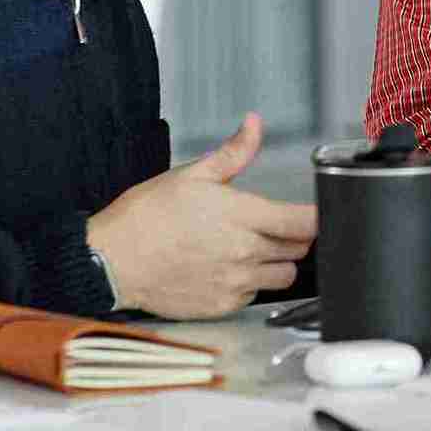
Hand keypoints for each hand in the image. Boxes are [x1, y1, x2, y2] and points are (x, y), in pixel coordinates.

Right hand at [87, 113, 317, 317]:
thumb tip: (254, 125)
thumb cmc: (146, 217)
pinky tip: (228, 269)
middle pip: (299, 248)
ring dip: (276, 262)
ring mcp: (235, 283)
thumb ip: (233, 153)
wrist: (111, 260)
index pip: (306, 222)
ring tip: (249, 248)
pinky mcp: (223, 305)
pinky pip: (256, 296)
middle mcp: (244, 252)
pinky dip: (250, 283)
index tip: (317, 213)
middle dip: (292, 236)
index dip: (318, 217)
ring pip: (283, 275)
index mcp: (242, 216)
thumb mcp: (191, 174)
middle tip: (269, 225)